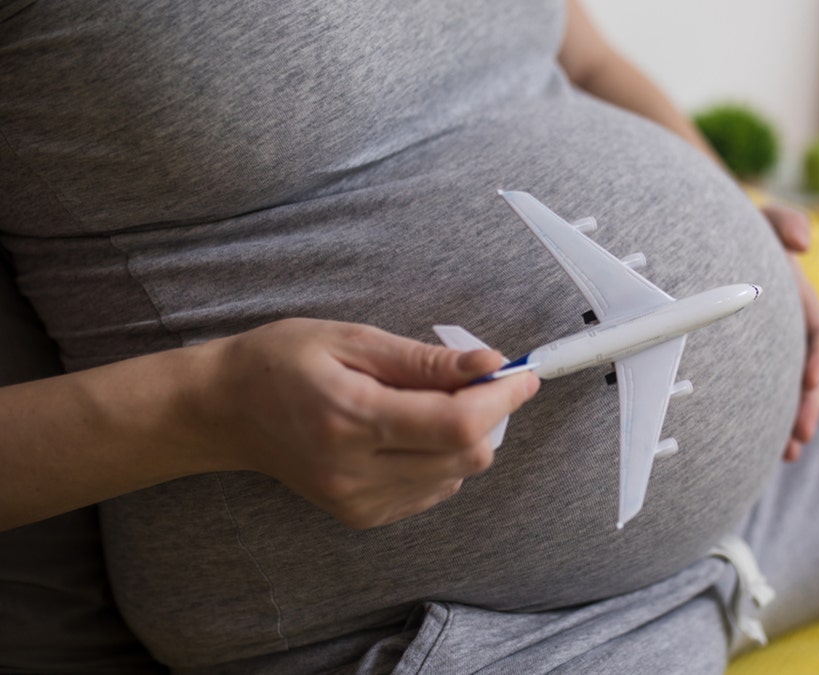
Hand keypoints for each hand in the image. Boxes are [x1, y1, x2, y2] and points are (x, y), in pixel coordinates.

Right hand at [199, 318, 538, 527]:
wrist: (224, 411)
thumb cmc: (282, 362)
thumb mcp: (352, 340)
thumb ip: (424, 360)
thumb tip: (489, 365)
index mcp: (351, 418)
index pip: (456, 424)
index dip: (501, 399)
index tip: (521, 374)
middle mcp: (356, 471)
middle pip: (466, 456)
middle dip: (488, 415)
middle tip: (474, 380)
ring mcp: (359, 501)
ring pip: (456, 476)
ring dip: (466, 437)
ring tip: (431, 402)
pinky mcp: (362, 515)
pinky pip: (433, 490)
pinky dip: (441, 459)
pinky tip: (411, 432)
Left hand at [761, 204, 818, 461]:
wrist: (711, 240)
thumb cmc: (740, 230)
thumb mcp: (763, 221)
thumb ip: (783, 221)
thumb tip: (802, 240)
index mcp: (800, 304)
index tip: (811, 378)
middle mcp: (790, 332)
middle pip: (808, 377)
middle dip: (808, 408)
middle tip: (799, 438)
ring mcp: (770, 350)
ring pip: (786, 393)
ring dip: (790, 424)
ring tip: (787, 454)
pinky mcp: (748, 363)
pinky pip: (760, 394)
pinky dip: (763, 418)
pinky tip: (759, 446)